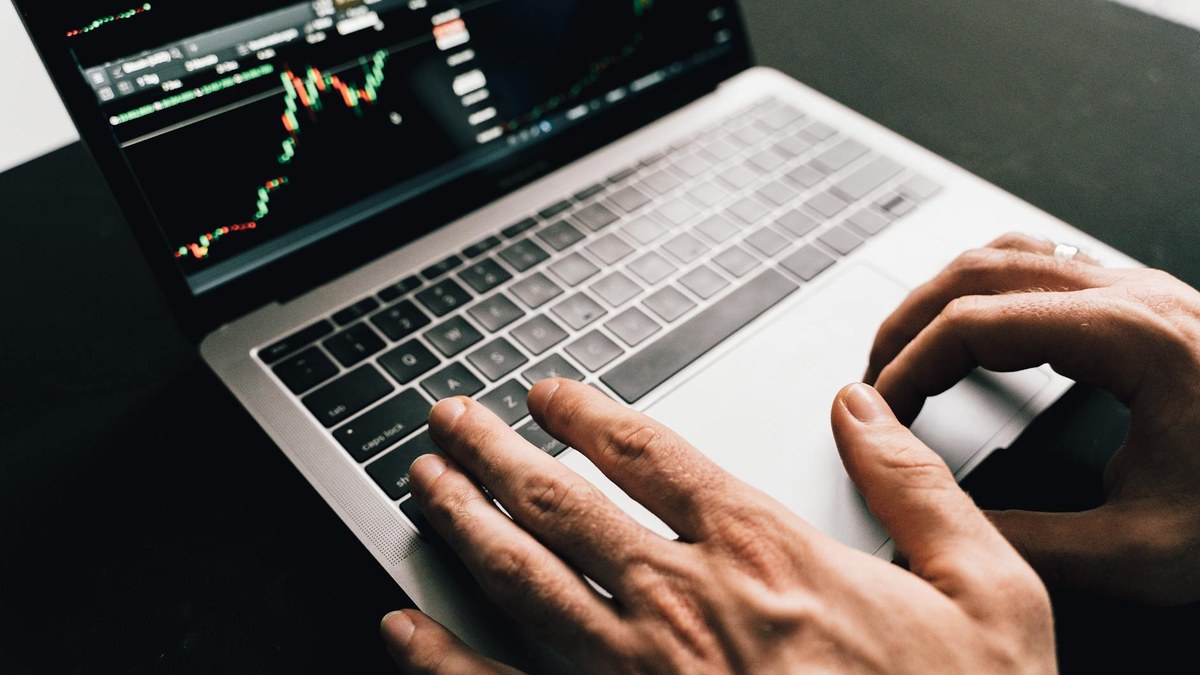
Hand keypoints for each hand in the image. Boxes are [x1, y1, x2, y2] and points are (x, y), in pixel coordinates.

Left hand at [380, 379, 1053, 672]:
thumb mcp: (988, 592)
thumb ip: (915, 485)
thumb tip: (860, 407)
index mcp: (764, 555)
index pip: (650, 454)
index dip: (588, 414)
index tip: (547, 393)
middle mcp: (686, 603)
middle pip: (560, 502)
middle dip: (494, 451)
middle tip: (451, 417)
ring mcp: (641, 674)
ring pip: (522, 578)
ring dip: (463, 521)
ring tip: (423, 481)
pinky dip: (445, 659)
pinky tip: (403, 628)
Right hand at [865, 233, 1199, 604]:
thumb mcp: (1146, 549)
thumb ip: (1033, 543)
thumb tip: (949, 533)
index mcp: (1127, 339)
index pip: (973, 325)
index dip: (906, 366)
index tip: (877, 409)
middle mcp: (1132, 297)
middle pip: (977, 273)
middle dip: (907, 322)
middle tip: (872, 376)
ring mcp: (1143, 290)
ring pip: (1008, 254)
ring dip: (943, 295)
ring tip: (909, 345)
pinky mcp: (1149, 303)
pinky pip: (1045, 264)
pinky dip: (989, 287)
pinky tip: (979, 326)